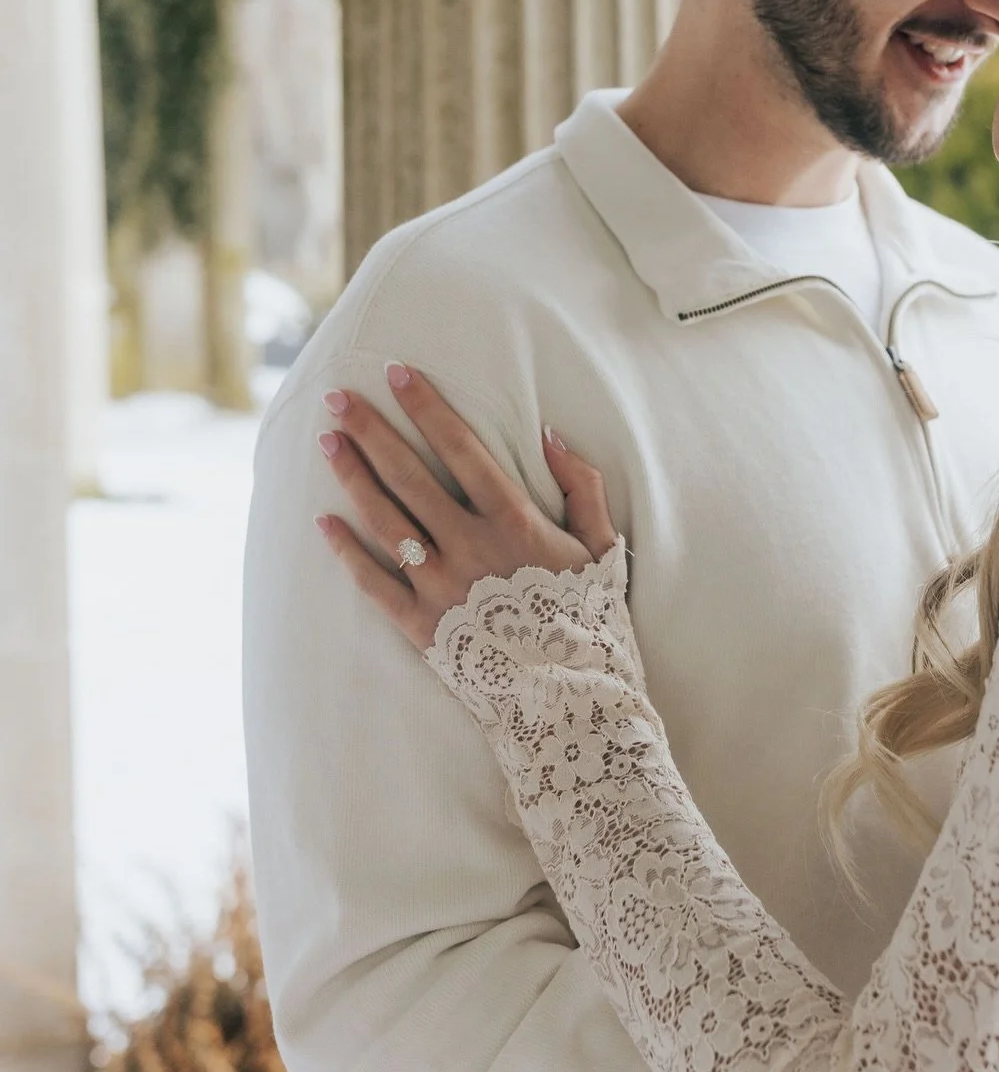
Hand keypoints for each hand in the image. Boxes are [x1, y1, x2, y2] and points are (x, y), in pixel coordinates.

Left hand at [313, 362, 618, 650]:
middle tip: (337, 397)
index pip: (460, 448)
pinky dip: (346, 550)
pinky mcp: (420, 626)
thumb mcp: (602, 546)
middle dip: (371, 431)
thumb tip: (551, 433)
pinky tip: (324, 521)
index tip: (397, 373)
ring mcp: (439, 587)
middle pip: (408, 476)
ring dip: (353, 477)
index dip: (426, 406)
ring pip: (385, 520)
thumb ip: (581, 485)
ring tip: (328, 443)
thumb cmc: (589, 619)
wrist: (571, 698)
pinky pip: (373, 582)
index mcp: (513, 521)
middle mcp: (468, 547)